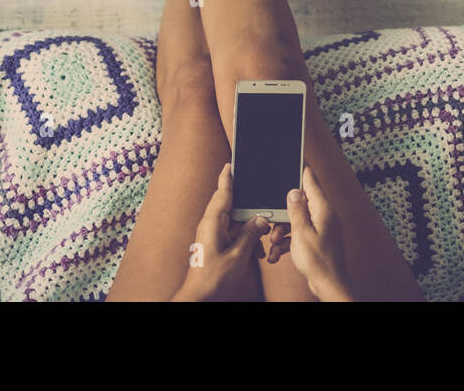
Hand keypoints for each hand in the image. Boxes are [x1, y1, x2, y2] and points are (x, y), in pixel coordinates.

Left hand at [172, 164, 268, 301]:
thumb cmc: (213, 279)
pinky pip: (233, 235)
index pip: (221, 194)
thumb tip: (261, 219)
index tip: (230, 164)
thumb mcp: (237, 256)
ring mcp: (213, 236)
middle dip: (249, 211)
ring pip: (235, 222)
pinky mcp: (216, 246)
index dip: (227, 178)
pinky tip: (255, 251)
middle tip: (263, 213)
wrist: (200, 298)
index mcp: (212, 223)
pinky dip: (245, 240)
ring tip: (260, 241)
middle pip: (231, 207)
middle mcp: (211, 226)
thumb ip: (250, 235)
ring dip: (249, 230)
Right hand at [285, 165, 353, 300]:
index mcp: (323, 209)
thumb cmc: (318, 261)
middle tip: (273, 226)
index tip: (295, 157)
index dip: (301, 170)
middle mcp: (325, 215)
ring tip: (275, 243)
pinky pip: (300, 233)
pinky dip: (289, 241)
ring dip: (284, 230)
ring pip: (298, 220)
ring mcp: (322, 228)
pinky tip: (278, 253)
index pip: (311, 181)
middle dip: (284, 214)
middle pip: (300, 203)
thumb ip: (296, 209)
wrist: (328, 285)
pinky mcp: (318, 239)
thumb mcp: (301, 232)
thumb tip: (294, 191)